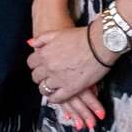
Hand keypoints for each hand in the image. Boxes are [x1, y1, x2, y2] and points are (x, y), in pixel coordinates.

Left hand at [30, 10, 105, 129]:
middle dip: (41, 76)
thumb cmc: (82, 37)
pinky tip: (57, 96)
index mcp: (44, 54)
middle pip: (36, 77)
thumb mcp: (58, 33)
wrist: (101, 43)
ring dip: (47, 87)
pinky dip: (55, 98)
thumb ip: (41, 39)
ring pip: (44, 88)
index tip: (41, 66)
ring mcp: (59, 79)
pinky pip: (57, 98)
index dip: (36, 65)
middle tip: (48, 76)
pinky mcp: (72, 88)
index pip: (31, 64)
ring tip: (53, 86)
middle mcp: (49, 67)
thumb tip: (30, 43)